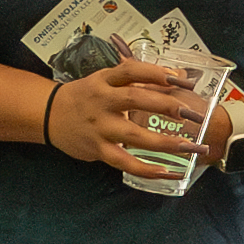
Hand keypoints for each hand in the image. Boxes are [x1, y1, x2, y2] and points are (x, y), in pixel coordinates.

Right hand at [51, 58, 227, 177]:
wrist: (50, 114)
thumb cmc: (86, 94)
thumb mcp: (108, 79)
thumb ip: (142, 78)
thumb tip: (181, 78)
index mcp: (106, 79)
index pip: (132, 71)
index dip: (157, 73)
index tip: (183, 81)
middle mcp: (102, 101)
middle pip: (136, 99)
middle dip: (167, 106)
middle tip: (193, 114)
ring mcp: (100, 127)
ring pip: (134, 136)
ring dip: (165, 143)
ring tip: (191, 148)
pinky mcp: (98, 149)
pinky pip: (125, 163)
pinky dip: (146, 169)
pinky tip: (167, 172)